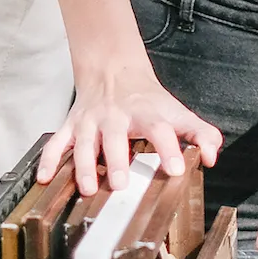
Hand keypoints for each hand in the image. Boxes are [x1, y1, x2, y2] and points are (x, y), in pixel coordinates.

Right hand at [37, 64, 220, 194]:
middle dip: (118, 160)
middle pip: (116, 137)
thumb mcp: (178, 112)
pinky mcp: (71, 127)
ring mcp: (91, 122)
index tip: (176, 169)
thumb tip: (212, 156)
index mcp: (147, 114)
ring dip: (84, 165)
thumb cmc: (148, 100)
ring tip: (87, 188)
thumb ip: (201, 134)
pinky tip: (45, 178)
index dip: (170, 149)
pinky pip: (56, 143)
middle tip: (120, 185)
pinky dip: (49, 160)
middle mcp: (116, 117)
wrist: (113, 70)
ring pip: (84, 143)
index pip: (161, 130)